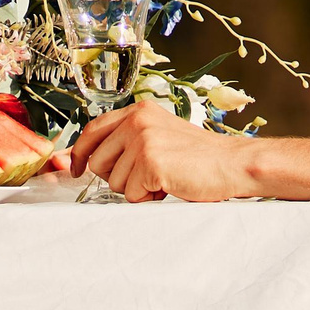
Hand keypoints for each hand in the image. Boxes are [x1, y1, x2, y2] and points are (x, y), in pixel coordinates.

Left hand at [67, 99, 258, 202]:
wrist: (233, 164)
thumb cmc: (199, 157)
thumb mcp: (159, 136)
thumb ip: (128, 141)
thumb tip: (88, 160)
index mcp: (138, 111)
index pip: (92, 130)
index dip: (80, 153)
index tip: (76, 169)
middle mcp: (137, 121)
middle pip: (97, 162)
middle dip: (117, 178)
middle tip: (145, 177)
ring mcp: (143, 141)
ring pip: (114, 182)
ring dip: (136, 190)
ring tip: (163, 179)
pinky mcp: (151, 163)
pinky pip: (132, 194)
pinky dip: (149, 198)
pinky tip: (169, 186)